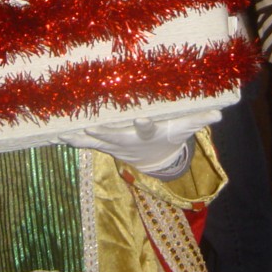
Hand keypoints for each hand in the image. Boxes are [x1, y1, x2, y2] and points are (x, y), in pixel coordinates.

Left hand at [59, 109, 220, 174]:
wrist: (153, 159)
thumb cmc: (170, 135)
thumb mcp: (185, 128)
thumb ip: (198, 118)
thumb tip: (218, 113)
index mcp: (149, 134)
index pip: (148, 130)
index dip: (145, 125)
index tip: (141, 119)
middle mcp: (128, 141)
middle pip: (114, 135)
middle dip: (101, 130)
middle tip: (88, 124)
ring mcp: (111, 144)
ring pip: (93, 141)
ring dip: (77, 137)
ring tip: (60, 132)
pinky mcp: (100, 144)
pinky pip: (82, 142)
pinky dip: (68, 138)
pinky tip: (52, 133)